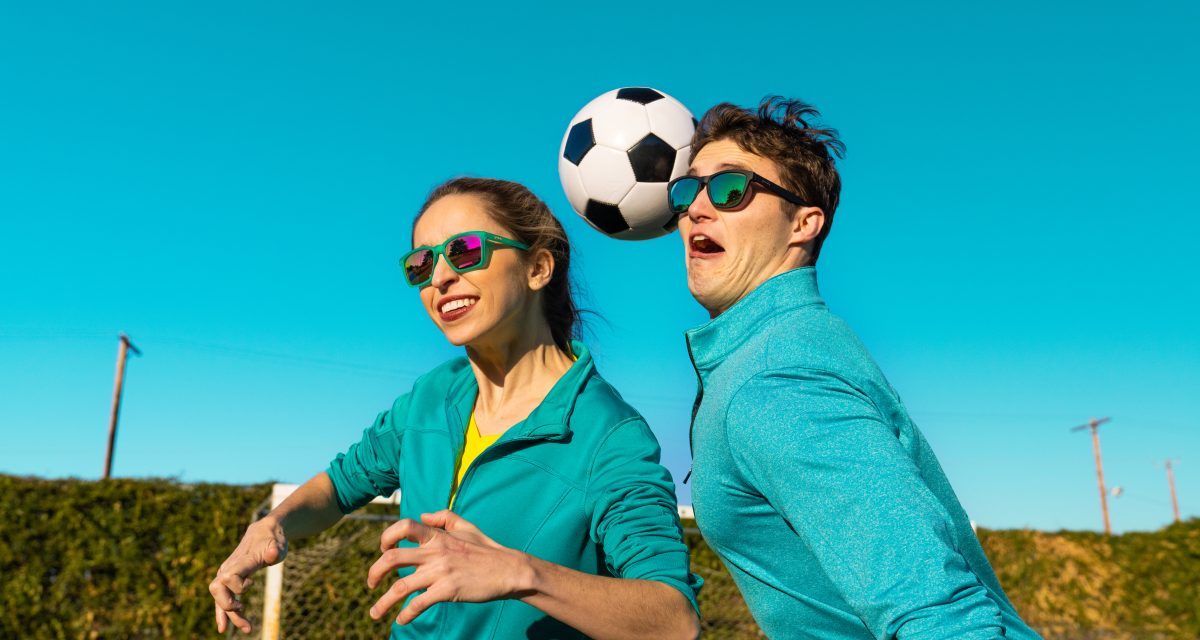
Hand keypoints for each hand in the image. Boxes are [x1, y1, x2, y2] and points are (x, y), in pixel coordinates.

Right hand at [209, 518, 287, 633]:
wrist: (264, 531)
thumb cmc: (272, 540)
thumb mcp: (278, 545)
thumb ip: (274, 551)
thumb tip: (272, 555)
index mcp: (240, 561)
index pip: (229, 577)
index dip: (237, 586)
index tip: (251, 584)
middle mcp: (229, 568)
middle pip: (218, 591)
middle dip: (228, 607)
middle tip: (245, 616)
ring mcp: (226, 574)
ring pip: (219, 598)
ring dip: (229, 616)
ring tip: (246, 629)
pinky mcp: (228, 580)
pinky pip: (221, 599)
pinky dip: (224, 613)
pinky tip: (225, 627)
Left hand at [367, 511, 534, 624]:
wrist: (508, 570)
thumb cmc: (487, 549)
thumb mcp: (466, 526)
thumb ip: (444, 517)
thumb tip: (422, 516)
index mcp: (438, 536)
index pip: (404, 526)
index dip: (387, 536)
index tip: (382, 549)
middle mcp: (435, 552)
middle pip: (392, 558)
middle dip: (374, 572)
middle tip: (370, 583)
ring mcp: (440, 572)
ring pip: (400, 587)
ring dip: (382, 602)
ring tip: (374, 613)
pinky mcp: (447, 590)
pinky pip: (418, 604)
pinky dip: (406, 614)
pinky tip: (401, 620)